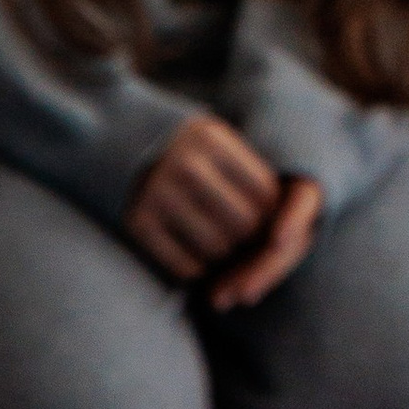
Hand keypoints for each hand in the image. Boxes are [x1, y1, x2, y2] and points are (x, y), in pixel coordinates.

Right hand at [125, 116, 319, 300]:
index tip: (270, 220)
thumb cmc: (188, 153)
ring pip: (219, 248)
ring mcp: (157, 194)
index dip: (276, 216)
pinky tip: (199, 256)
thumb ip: (251, 178)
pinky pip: (186, 266)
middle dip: (254, 239)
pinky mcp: (136, 222)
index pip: (267, 193)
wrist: (118, 142)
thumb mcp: (218, 147)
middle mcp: (185, 164)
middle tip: (247, 240)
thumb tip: (290, 238)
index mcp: (212, 138)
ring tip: (224, 245)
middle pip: (246, 225)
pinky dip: (199, 269)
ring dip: (227, 256)